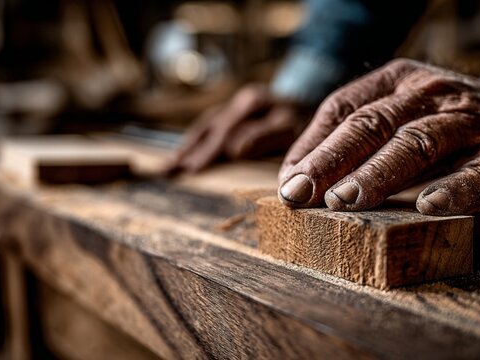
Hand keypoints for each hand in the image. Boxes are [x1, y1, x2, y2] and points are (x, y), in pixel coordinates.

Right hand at [170, 84, 308, 172]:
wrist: (311, 99)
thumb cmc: (302, 120)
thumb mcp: (289, 127)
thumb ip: (264, 137)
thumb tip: (234, 149)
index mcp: (253, 102)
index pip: (225, 130)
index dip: (208, 150)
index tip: (192, 169)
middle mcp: (240, 100)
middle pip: (211, 128)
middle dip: (192, 151)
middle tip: (171, 171)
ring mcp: (235, 104)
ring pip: (206, 125)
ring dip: (187, 146)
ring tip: (168, 167)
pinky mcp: (234, 110)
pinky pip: (209, 124)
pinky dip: (194, 140)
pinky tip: (181, 155)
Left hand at [277, 59, 479, 214]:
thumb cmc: (450, 130)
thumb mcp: (401, 120)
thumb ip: (356, 142)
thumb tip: (296, 178)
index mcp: (399, 82)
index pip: (344, 107)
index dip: (312, 145)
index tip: (289, 182)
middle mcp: (432, 94)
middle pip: (373, 123)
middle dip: (332, 159)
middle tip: (300, 193)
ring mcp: (472, 120)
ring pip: (418, 143)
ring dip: (378, 173)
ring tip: (345, 201)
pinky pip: (479, 172)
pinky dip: (454, 190)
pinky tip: (427, 207)